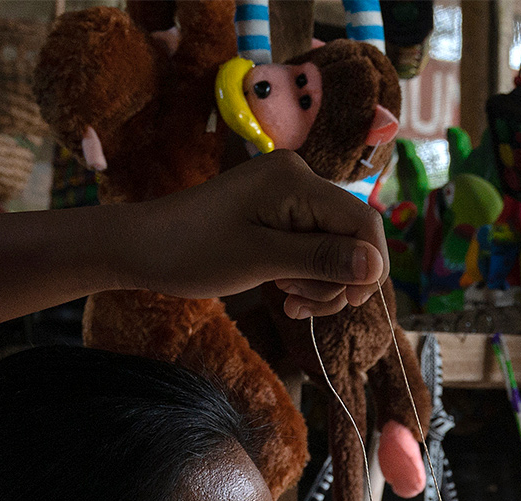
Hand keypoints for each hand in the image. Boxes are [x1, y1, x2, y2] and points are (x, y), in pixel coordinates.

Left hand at [120, 150, 388, 319]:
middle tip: (297, 302)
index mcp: (296, 180)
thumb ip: (322, 260)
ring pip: (334, 248)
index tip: (349, 303)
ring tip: (285, 298)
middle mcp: (298, 179)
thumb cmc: (193, 251)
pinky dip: (305, 275)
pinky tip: (285, 293)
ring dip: (319, 283)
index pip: (364, 221)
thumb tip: (377, 266)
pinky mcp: (279, 212)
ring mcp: (289, 195)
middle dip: (335, 278)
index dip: (368, 266)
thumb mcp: (262, 261)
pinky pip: (312, 247)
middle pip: (351, 237)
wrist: (143, 247)